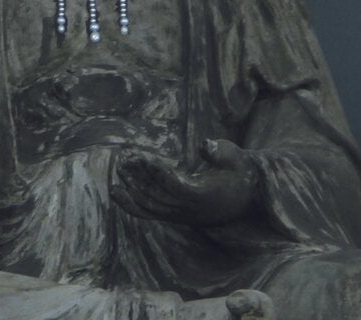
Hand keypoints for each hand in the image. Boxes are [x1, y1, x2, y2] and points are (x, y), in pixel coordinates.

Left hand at [112, 140, 259, 226]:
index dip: (162, 175)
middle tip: (126, 159)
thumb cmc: (239, 171)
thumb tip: (205, 145)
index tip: (146, 159)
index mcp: (206, 196)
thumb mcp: (236, 157)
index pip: (179, 188)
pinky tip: (116, 192)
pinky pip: (150, 213)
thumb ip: (221, 152)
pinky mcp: (174, 214)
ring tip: (120, 169)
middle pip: (161, 197)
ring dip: (134, 188)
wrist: (245, 197)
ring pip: (152, 205)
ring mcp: (181, 215)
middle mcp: (191, 210)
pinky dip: (131, 205)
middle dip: (141, 179)